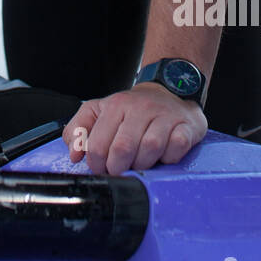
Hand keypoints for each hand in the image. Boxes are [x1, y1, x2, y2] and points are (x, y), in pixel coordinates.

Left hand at [63, 83, 206, 175]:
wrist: (169, 91)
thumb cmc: (133, 108)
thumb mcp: (99, 111)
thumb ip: (79, 129)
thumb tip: (74, 154)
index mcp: (115, 106)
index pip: (98, 145)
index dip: (97, 164)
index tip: (101, 167)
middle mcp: (139, 108)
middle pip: (123, 149)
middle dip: (118, 168)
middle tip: (120, 169)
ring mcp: (164, 116)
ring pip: (150, 148)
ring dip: (143, 164)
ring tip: (140, 162)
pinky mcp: (185, 125)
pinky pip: (176, 148)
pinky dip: (168, 158)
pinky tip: (163, 156)